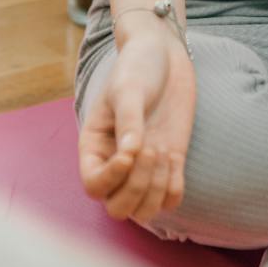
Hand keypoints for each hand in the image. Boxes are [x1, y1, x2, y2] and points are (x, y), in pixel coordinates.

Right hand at [77, 24, 194, 223]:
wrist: (163, 55)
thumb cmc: (137, 67)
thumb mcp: (128, 88)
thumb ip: (129, 120)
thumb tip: (130, 153)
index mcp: (94, 146)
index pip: (93, 186)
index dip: (111, 178)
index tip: (131, 152)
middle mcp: (115, 163)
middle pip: (117, 208)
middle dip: (138, 187)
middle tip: (152, 149)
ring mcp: (143, 168)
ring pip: (144, 211)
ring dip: (156, 188)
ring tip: (164, 151)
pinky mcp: (169, 165)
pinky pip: (170, 200)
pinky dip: (173, 188)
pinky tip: (174, 158)